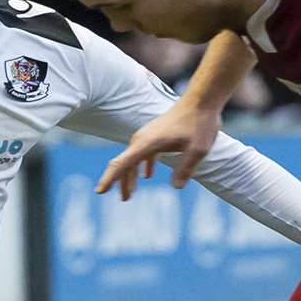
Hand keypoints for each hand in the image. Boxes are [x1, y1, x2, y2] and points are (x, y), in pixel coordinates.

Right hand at [95, 101, 221, 199]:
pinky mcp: (155, 134)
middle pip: (125, 163)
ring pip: (133, 158)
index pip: (121, 164)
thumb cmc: (199, 124)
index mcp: (147, 143)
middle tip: (124, 200)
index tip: (99, 192)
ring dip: (131, 176)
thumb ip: (185, 169)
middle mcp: (142, 139)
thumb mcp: (197, 150)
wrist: (201, 100)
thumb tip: (175, 187)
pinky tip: (147, 176)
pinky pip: (143, 152)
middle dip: (120, 182)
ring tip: (130, 193)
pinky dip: (142, 165)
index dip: (109, 179)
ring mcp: (148, 135)